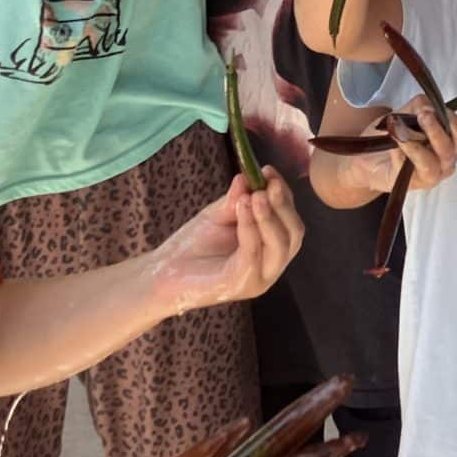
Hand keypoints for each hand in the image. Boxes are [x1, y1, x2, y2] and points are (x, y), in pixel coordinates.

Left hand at [148, 173, 305, 313]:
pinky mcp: (242, 285)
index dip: (284, 195)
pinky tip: (242, 208)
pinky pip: (253, 254)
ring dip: (269, 216)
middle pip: (293, 233)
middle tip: (268, 183)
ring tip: (254, 195)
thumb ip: (235, 199)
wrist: (162, 274)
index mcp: (271, 249)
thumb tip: (247, 176)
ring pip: (280, 246)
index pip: (290, 220)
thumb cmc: (192, 247)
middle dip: (283, 205)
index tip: (269, 171)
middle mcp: (271, 266)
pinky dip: (250, 228)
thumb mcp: (218, 215)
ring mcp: (259, 278)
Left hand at [349, 96, 456, 196]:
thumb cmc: (393, 137)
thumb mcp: (406, 113)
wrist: (370, 159)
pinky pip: (413, 169)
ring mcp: (434, 174)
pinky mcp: (416, 183)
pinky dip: (403, 154)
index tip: (428, 109)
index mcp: (450, 141)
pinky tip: (393, 146)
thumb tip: (427, 107)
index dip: (448, 118)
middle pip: (451, 145)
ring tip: (400, 131)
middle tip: (422, 117)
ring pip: (432, 161)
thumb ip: (419, 106)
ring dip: (416, 142)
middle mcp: (446, 159)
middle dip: (435, 129)